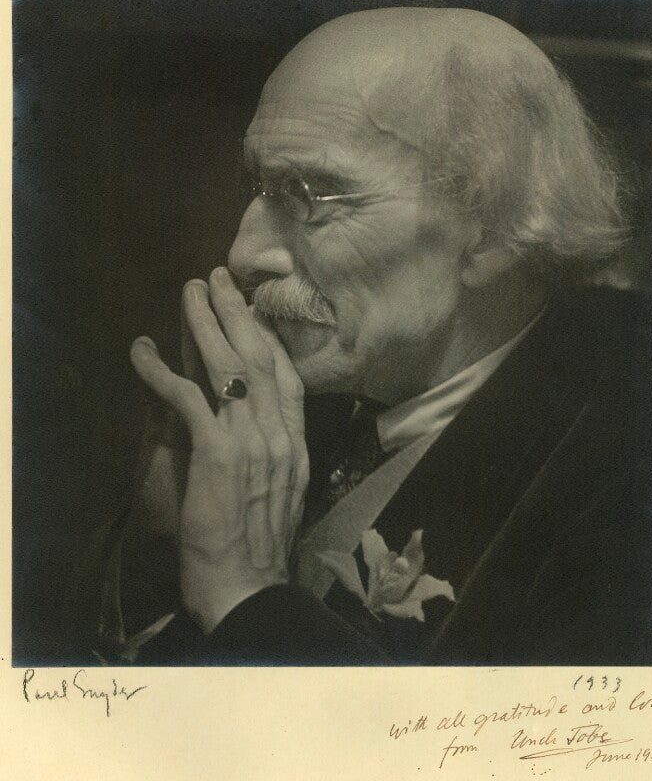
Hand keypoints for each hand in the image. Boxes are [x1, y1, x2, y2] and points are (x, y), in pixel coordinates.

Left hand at [130, 267, 308, 633]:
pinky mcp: (220, 452)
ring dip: (206, 324)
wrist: (249, 584)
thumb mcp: (283, 491)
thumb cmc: (260, 545)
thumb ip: (275, 450)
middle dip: (239, 313)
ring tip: (192, 291)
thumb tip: (257, 422)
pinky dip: (162, 371)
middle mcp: (281, 434)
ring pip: (231, 366)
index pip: (288, 376)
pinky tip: (143, 351)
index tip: (253, 309)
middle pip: (262, 358)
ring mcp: (254, 441)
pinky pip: (189, 397)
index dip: (269, 337)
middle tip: (218, 279)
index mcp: (297, 443)